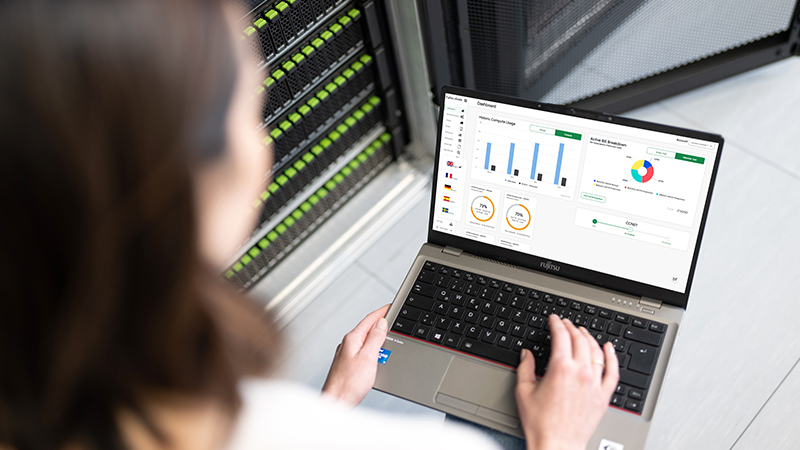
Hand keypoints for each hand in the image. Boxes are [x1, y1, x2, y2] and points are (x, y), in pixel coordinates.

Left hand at [322, 304, 389, 406]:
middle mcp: (347, 344)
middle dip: (381, 324)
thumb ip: (375, 338)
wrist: (336, 403)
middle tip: (393, 320)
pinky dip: (373, 350)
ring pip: (365, 341)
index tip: (391, 306)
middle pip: (367, 329)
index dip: (382, 312)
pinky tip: (377, 356)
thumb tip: (381, 323)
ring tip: (389, 338)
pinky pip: (363, 351)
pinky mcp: (348, 364)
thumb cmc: (348, 384)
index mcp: (352, 339)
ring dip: (378, 338)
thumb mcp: (368, 357)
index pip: (369, 319)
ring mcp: (347, 354)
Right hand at [516, 315, 618, 449]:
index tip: (554, 319)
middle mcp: (580, 372)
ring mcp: (594, 384)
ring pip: (596, 351)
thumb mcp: (524, 391)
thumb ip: (525, 368)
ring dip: (588, 338)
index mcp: (560, 368)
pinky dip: (612, 357)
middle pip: (579, 340)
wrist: (557, 444)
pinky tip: (609, 348)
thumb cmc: (540, 423)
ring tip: (582, 332)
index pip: (561, 336)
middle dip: (571, 327)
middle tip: (565, 323)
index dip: (556, 323)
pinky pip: (612, 372)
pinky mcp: (603, 396)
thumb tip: (526, 354)